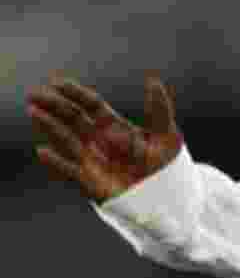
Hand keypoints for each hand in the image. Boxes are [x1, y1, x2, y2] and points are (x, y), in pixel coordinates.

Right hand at [27, 75, 183, 202]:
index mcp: (116, 126)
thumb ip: (159, 109)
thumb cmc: (166, 165)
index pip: (92, 106)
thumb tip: (154, 81)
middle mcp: (100, 140)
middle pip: (73, 118)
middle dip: (55, 105)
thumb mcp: (166, 134)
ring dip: (50, 127)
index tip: (59, 83)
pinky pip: (69, 170)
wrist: (167, 196)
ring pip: (66, 139)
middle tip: (36, 93)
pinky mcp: (90, 180)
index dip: (76, 93)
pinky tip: (43, 152)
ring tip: (34, 112)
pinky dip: (55, 162)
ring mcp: (93, 158)